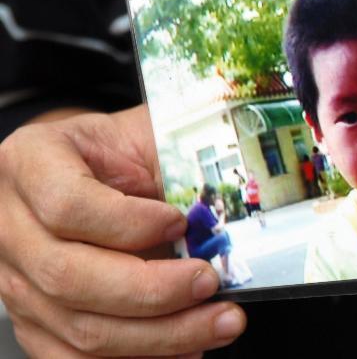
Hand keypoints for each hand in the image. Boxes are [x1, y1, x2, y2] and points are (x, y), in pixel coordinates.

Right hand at [0, 105, 245, 356]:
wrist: (88, 172)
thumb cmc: (116, 154)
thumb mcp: (141, 136)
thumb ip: (173, 167)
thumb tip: (219, 217)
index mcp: (30, 164)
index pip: (67, 205)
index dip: (129, 223)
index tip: (180, 222)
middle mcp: (9, 228)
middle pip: (69, 277)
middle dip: (155, 291)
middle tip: (210, 283)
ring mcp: (15, 282)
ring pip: (80, 329)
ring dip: (161, 335)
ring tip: (219, 322)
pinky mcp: (34, 323)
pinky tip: (185, 351)